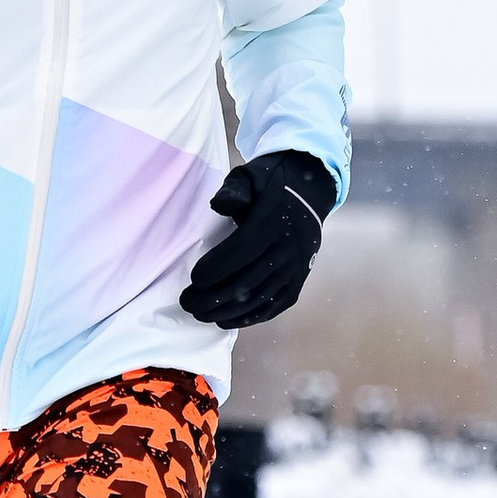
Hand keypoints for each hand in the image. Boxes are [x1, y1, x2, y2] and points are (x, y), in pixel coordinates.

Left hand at [177, 150, 336, 329]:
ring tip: (199, 313)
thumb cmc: (269, 186)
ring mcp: (294, 271)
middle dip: (212, 297)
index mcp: (273, 223)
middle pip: (246, 282)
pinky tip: (224, 320)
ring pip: (257, 299)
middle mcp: (287, 250)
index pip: (241, 252)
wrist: (309, 197)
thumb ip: (234, 189)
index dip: (216, 269)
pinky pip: (272, 307)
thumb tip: (219, 205)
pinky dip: (247, 318)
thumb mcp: (251, 177)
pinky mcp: (296, 285)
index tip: (193, 279)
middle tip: (187, 302)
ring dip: (226, 312)